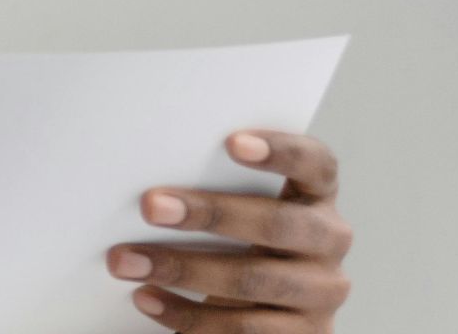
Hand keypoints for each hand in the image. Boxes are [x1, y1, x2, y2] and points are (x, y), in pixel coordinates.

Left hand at [104, 130, 352, 331]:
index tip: (231, 142)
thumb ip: (217, 187)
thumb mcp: (243, 208)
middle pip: (275, 224)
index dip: (280, 152)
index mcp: (317, 194)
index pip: (315, 163)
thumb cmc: (243, 239)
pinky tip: (147, 299)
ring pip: (251, 280)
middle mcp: (330, 239)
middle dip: (209, 214)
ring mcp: (321, 293)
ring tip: (127, 261)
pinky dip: (187, 314)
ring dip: (181, 269)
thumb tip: (152, 185)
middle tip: (150, 206)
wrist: (270, 310)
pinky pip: (241, 327)